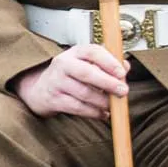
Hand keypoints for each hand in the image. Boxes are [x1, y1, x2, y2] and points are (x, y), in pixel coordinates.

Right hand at [13, 45, 128, 118]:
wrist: (41, 88)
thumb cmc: (72, 74)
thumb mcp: (88, 63)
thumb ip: (109, 63)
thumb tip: (126, 67)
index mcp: (76, 52)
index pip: (93, 52)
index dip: (109, 62)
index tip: (122, 73)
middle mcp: (63, 64)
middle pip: (87, 73)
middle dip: (108, 83)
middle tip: (123, 92)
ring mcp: (56, 82)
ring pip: (83, 93)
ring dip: (102, 101)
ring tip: (114, 105)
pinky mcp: (53, 99)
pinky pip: (77, 108)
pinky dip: (93, 112)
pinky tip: (103, 114)